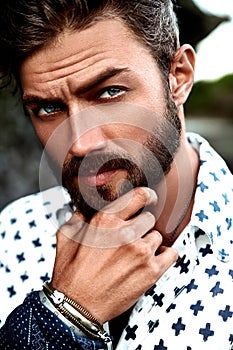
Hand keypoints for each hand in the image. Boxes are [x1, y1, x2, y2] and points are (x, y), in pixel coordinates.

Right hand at [52, 187, 177, 322]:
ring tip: (136, 254)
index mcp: (107, 221)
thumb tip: (86, 207)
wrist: (77, 307)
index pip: (139, 196)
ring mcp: (141, 252)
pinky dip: (165, 254)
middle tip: (132, 237)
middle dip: (141, 225)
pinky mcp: (151, 271)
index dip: (148, 196)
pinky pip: (171, 253)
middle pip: (149, 218)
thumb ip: (78, 216)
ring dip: (149, 242)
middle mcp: (126, 233)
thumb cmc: (70, 272)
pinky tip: (154, 259)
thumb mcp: (66, 237)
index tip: (150, 199)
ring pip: (158, 236)